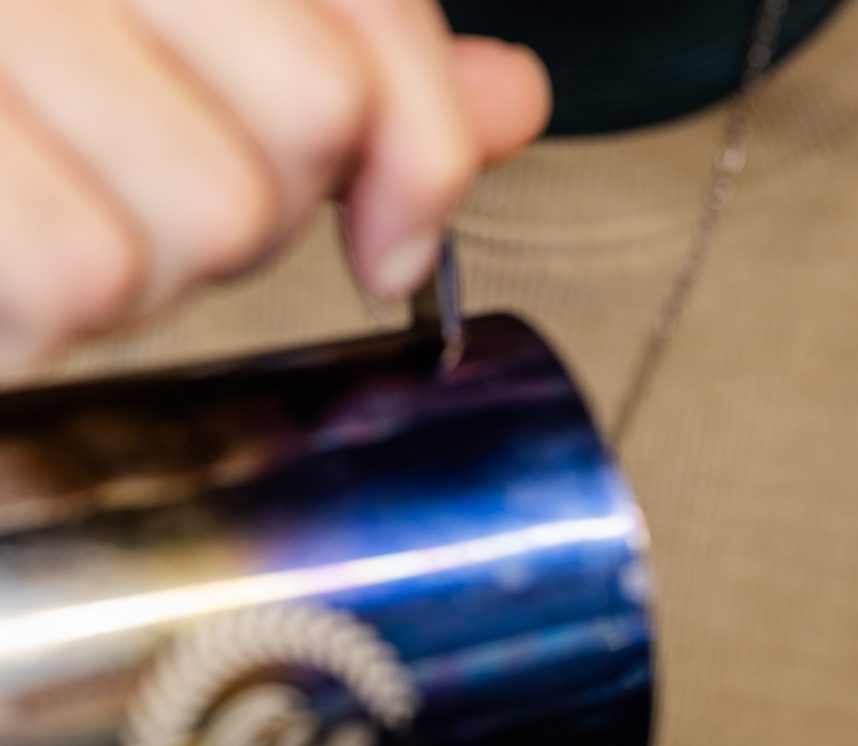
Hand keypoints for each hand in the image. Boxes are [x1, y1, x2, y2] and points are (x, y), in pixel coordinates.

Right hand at [0, 0, 548, 375]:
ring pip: (208, 219)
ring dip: (138, 257)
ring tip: (44, 205)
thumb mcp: (182, 27)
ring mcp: (10, 52)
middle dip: (249, 203)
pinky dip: (41, 308)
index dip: (416, 145)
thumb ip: (358, 48)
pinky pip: (81, 279)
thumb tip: (509, 101)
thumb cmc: (15, 86)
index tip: (391, 232)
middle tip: (135, 179)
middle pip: (304, 128)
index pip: (363, 35)